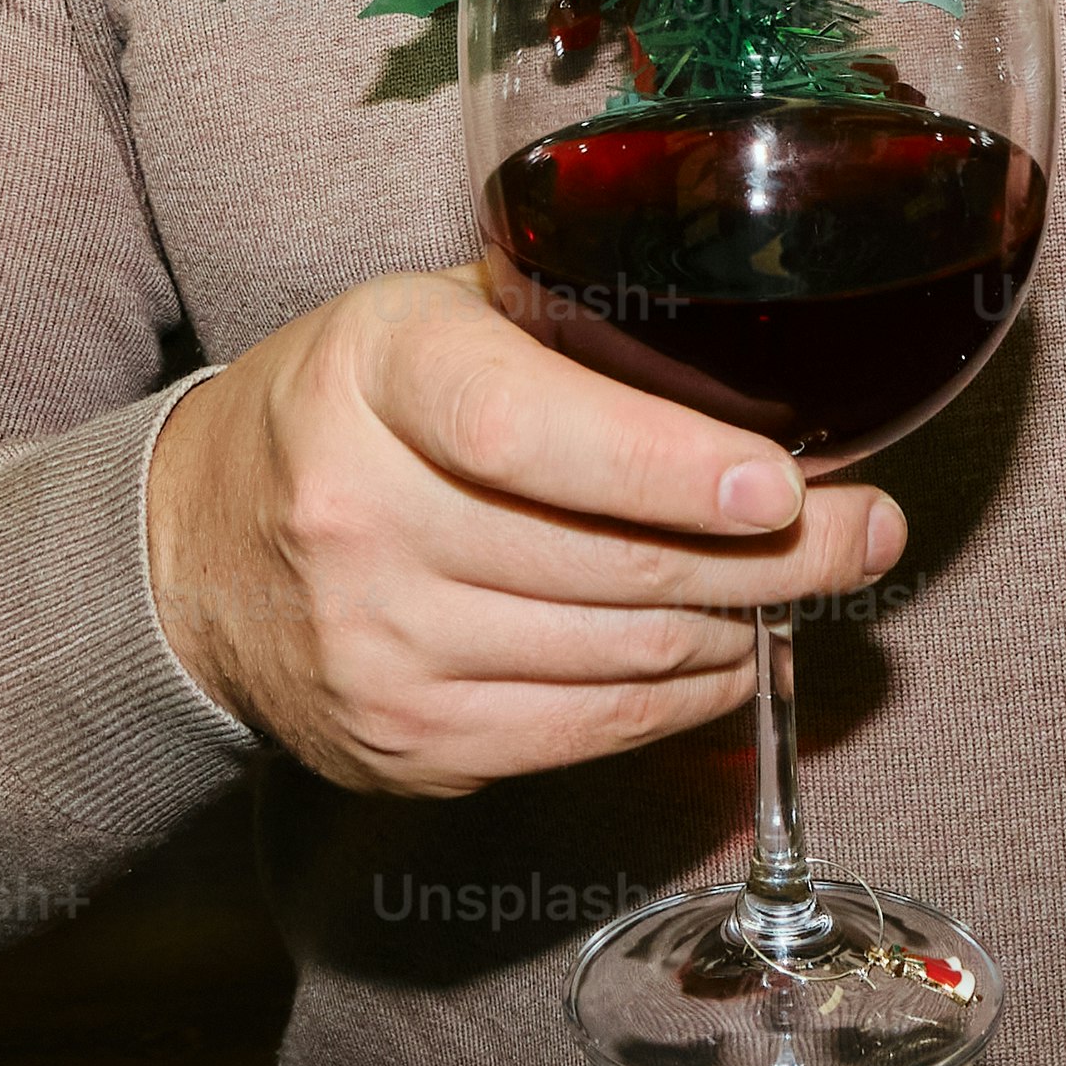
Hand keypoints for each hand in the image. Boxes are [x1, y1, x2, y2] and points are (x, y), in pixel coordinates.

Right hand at [149, 267, 905, 797]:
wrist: (195, 551)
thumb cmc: (355, 408)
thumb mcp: (432, 317)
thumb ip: (572, 330)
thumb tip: (771, 367)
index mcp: (375, 373)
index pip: (526, 431)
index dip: (666, 466)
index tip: (785, 481)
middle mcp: (362, 516)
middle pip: (608, 561)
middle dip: (777, 554)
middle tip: (870, 529)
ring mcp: (380, 650)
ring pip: (620, 654)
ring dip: (746, 624)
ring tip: (816, 582)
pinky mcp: (408, 748)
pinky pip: (590, 731)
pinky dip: (682, 693)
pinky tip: (727, 648)